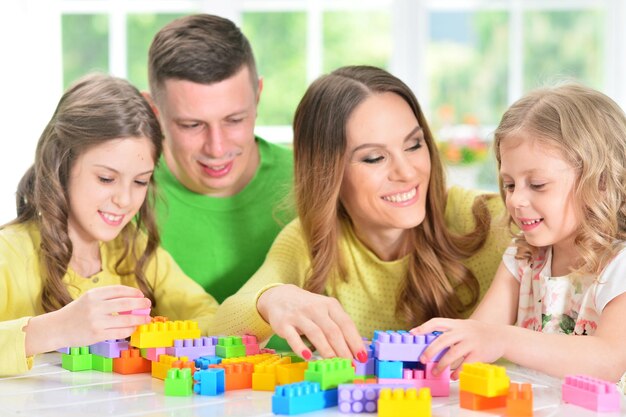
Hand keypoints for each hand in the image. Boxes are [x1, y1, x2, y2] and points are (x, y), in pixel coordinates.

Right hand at [24, 285, 151, 355]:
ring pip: (126, 320)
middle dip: (141, 304)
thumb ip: (107, 298)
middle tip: (148, 304)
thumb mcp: (88, 299)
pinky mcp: (97, 335)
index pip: (119, 290)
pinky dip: (130, 330)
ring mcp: (96, 321)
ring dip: (139, 319)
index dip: (133, 292)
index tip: (141, 294)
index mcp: (93, 294)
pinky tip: (133, 328)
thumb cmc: (76, 313)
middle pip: (126, 303)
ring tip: (146, 318)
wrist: (56, 328)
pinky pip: (120, 332)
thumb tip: (133, 299)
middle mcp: (95, 306)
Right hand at [257, 284, 366, 361]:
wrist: (280, 296)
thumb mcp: (325, 310)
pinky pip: (293, 337)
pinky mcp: (284, 324)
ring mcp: (299, 316)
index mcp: (330, 305)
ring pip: (316, 334)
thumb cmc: (308, 308)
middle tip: (350, 364)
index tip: (362, 356)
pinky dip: (300, 348)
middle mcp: (315, 308)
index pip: (346, 324)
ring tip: (334, 363)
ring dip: (327, 350)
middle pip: (333, 331)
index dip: (355, 341)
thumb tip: (355, 348)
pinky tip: (308, 357)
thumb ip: (338, 325)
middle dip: (343, 350)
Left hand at [411, 318, 506, 378]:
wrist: (501, 336)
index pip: (437, 322)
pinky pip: (466, 364)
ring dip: (442, 364)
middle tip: (422, 360)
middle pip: (443, 339)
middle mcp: (463, 331)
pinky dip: (457, 372)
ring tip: (435, 372)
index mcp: (456, 324)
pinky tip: (452, 376)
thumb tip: (429, 342)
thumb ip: (449, 332)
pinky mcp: (480, 353)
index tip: (412, 334)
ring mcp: (471, 342)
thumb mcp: (463, 327)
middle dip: (430, 350)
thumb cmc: (477, 333)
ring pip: (453, 353)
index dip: (424, 327)